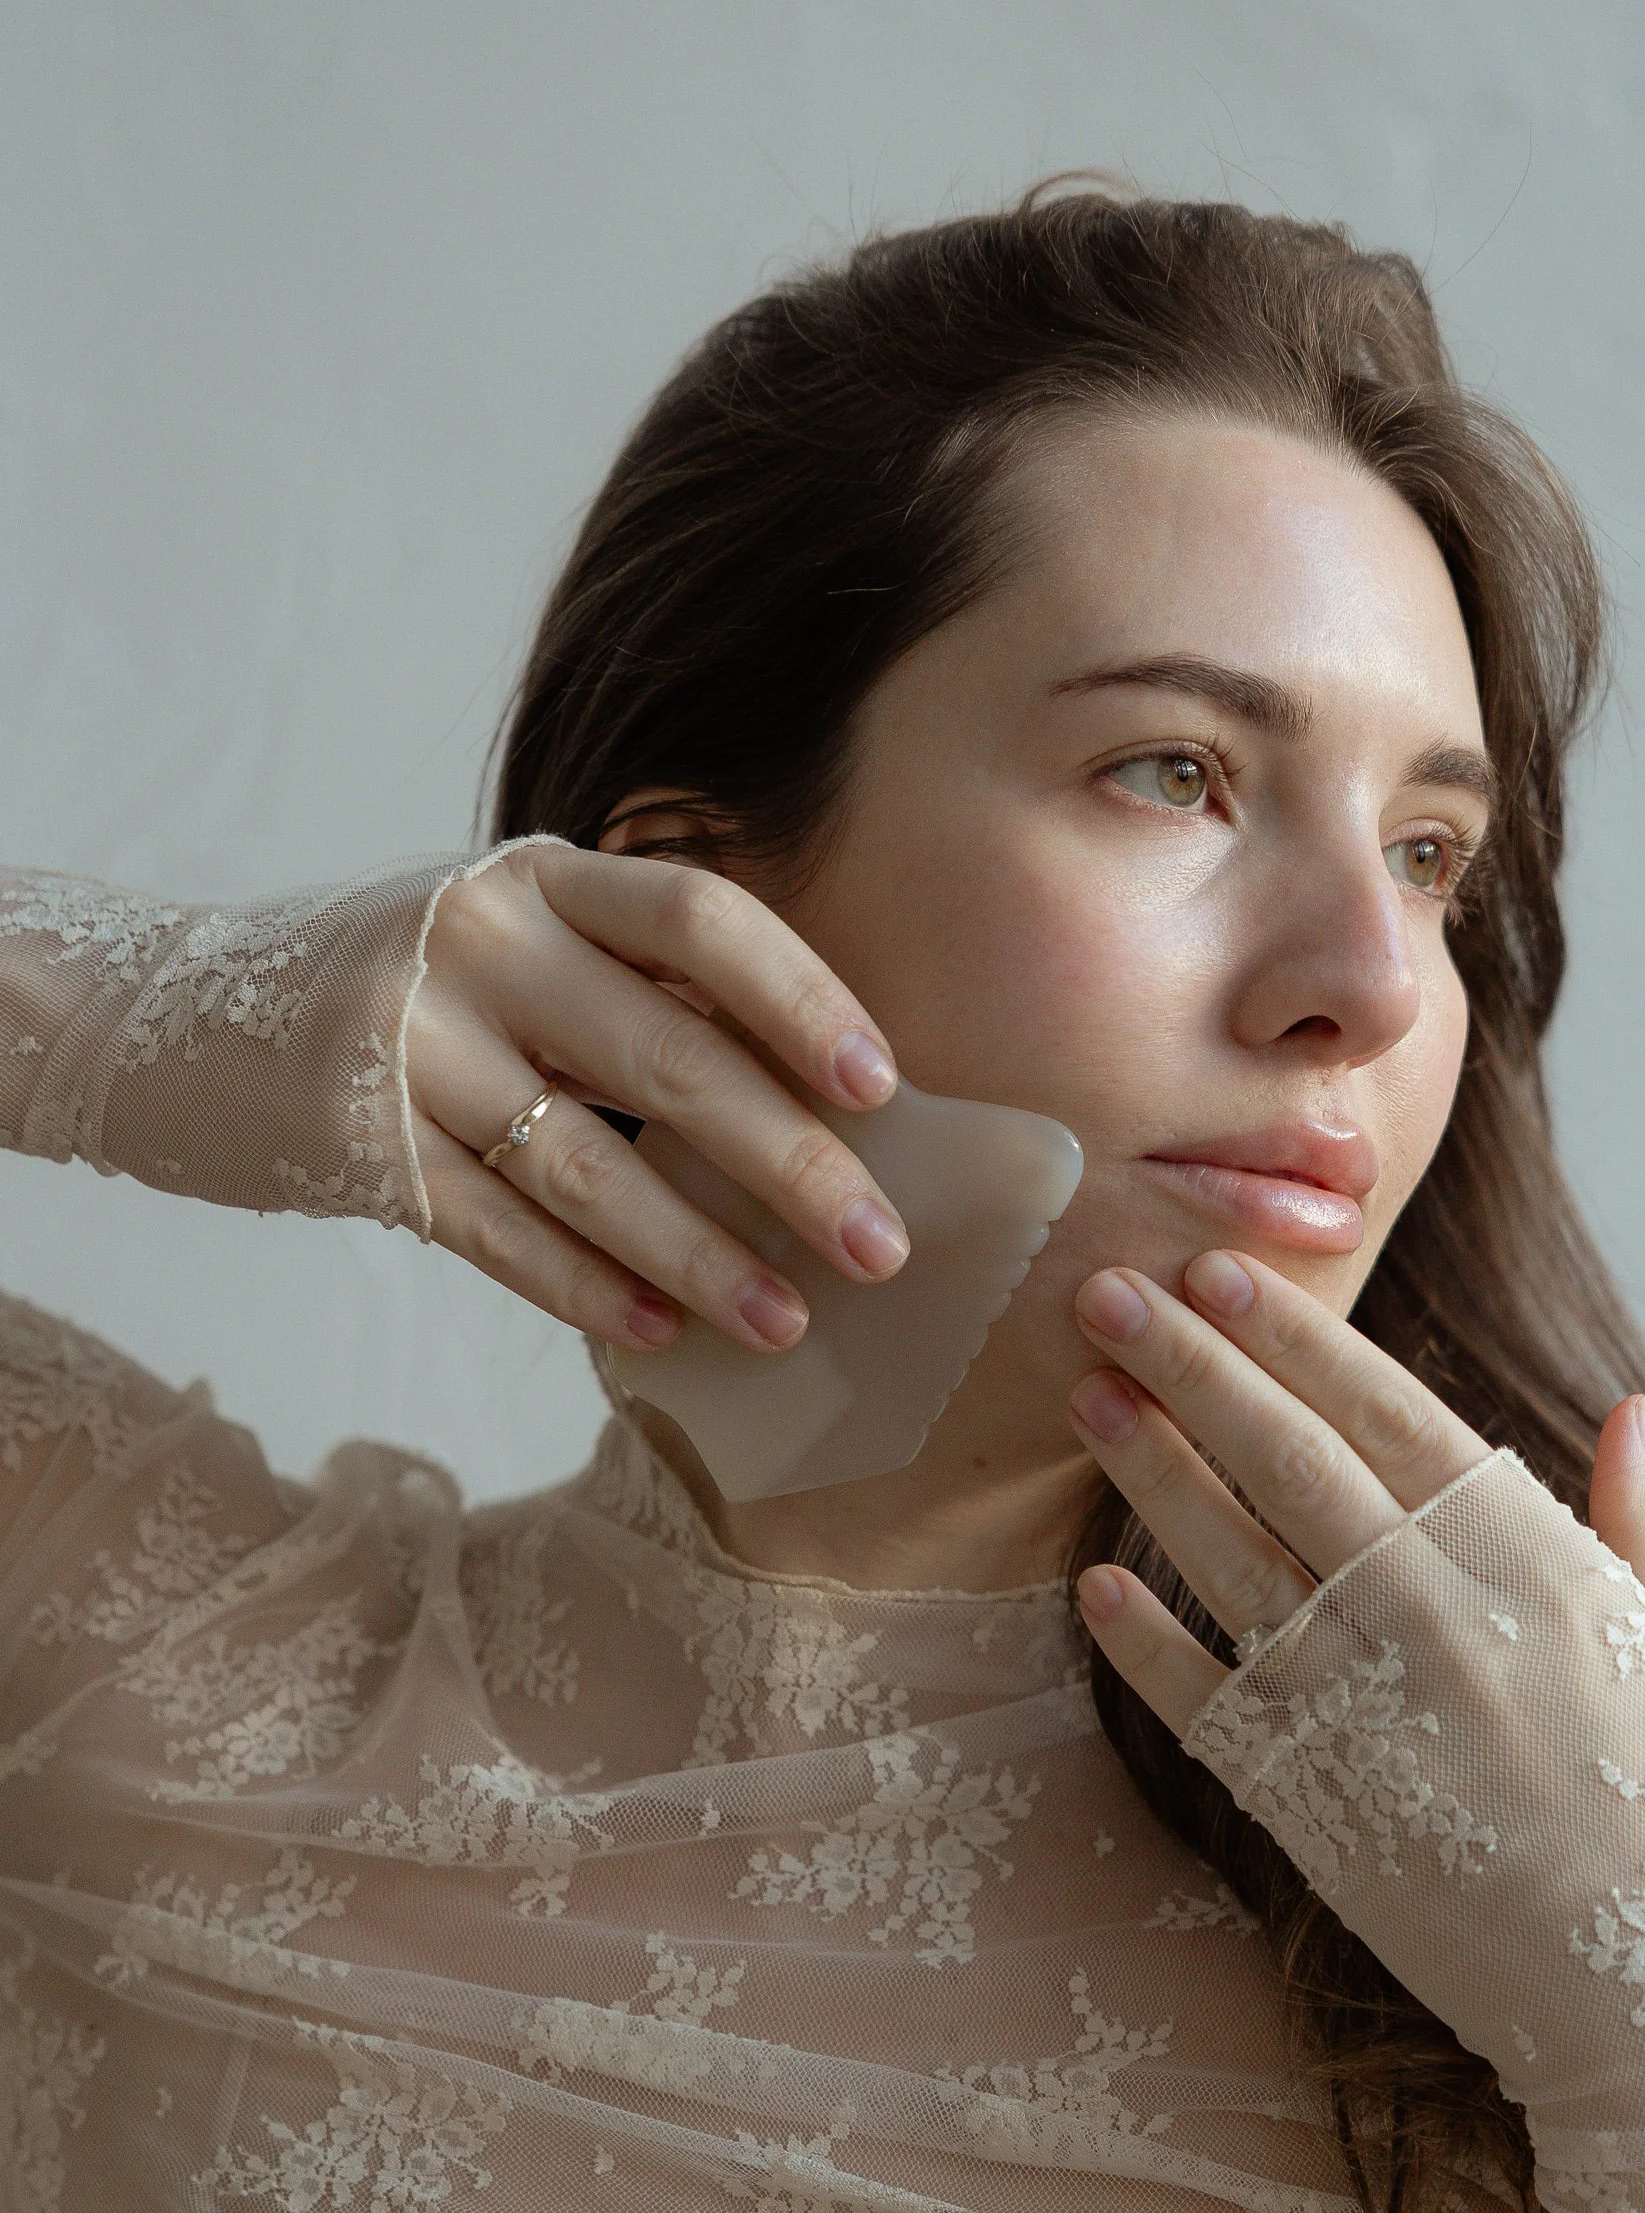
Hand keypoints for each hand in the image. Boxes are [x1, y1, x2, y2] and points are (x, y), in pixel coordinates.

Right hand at [405, 843, 910, 1353]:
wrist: (195, 1021)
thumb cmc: (424, 988)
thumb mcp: (526, 942)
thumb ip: (642, 987)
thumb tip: (818, 1094)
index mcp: (545, 880)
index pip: (698, 918)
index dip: (800, 997)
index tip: (882, 1085)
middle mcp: (480, 946)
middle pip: (668, 1056)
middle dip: (791, 1162)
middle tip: (879, 1245)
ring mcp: (413, 1048)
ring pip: (588, 1167)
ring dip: (701, 1254)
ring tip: (786, 1320)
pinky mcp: (364, 1148)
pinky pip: (499, 1234)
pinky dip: (586, 1289)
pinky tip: (661, 1332)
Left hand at [1067, 1246, 1644, 1732]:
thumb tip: (1626, 1411)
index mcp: (1539, 1564)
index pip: (1390, 1414)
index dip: (1296, 1337)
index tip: (1222, 1271)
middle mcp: (1438, 1618)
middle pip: (1289, 1461)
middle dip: (1194, 1365)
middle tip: (1111, 1290)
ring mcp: (1363, 1710)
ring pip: (1229, 1558)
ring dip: (1151, 1467)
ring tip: (1087, 1391)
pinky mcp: (1312, 1804)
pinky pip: (1203, 1699)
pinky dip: (1143, 1638)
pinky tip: (1095, 1575)